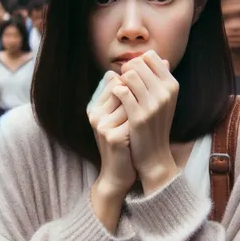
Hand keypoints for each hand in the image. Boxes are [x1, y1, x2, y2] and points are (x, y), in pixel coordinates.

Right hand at [88, 71, 136, 199]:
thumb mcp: (120, 117)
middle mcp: (95, 114)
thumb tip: (137, 66)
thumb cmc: (122, 143)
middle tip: (144, 111)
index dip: (132, 87)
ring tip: (143, 123)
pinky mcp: (114, 137)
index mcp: (95, 107)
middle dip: (138, 99)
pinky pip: (134, 121)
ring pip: (130, 104)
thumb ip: (125, 94)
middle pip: (122, 90)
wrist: (117, 174)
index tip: (143, 97)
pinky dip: (142, 124)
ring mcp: (103, 126)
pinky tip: (144, 132)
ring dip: (141, 111)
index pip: (114, 81)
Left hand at [112, 51, 179, 193]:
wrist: (154, 155)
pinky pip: (122, 91)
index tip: (132, 75)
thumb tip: (162, 59)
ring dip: (120, 81)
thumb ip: (162, 79)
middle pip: (138, 63)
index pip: (151, 57)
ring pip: (129, 75)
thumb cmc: (155, 125)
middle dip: (126, 71)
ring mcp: (154, 104)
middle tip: (123, 84)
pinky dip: (116, 92)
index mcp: (172, 85)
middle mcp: (166, 92)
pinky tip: (117, 100)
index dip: (137, 62)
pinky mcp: (139, 116)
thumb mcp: (165, 100)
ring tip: (120, 93)